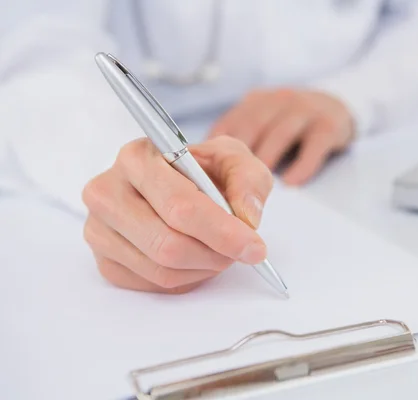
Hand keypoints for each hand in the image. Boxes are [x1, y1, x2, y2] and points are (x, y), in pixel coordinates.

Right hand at [82, 136, 272, 293]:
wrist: (178, 184)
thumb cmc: (203, 171)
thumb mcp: (234, 160)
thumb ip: (248, 179)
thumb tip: (246, 216)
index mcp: (137, 157)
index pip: (179, 205)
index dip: (221, 231)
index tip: (253, 246)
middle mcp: (107, 191)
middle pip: (167, 244)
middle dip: (214, 254)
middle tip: (240, 251)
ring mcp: (98, 228)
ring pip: (161, 269)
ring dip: (204, 268)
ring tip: (220, 251)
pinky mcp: (104, 259)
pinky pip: (152, 284)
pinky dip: (186, 278)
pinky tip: (197, 259)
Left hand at [208, 88, 354, 184]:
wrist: (339, 109)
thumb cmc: (292, 127)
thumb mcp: (263, 126)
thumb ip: (240, 145)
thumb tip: (209, 182)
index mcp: (253, 104)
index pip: (227, 126)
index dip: (213, 153)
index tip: (205, 180)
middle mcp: (276, 101)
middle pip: (251, 128)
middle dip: (236, 160)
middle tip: (227, 190)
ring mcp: (304, 109)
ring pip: (279, 135)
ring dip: (266, 162)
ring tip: (255, 191)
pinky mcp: (329, 124)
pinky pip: (313, 145)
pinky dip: (301, 165)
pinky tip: (291, 183)